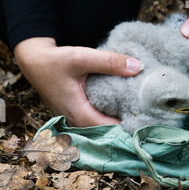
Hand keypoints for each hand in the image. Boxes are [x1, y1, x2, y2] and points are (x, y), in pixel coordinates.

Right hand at [14, 37, 143, 126]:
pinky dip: (111, 114)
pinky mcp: (77, 113)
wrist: (34, 61)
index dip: (131, 126)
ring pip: (103, 127)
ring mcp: (76, 119)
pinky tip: (126, 104)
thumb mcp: (83, 57)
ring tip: (143, 110)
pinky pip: (98, 119)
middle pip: (109, 132)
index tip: (152, 118)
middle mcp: (77, 122)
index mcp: (79, 114)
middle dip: (129, 124)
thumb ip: (109, 62)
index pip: (111, 130)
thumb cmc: (56, 61)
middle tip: (153, 114)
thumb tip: (138, 67)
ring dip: (121, 119)